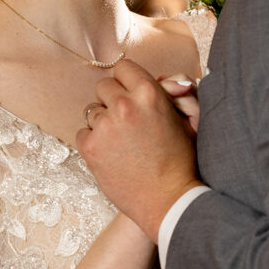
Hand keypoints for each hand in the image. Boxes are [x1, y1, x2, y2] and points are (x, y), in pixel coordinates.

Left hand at [76, 59, 201, 241]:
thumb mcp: (186, 120)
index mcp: (149, 93)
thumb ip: (175, 92)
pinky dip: (93, 141)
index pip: (123, 67)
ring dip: (104, 122)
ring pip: (92, 110)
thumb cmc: (181, 161)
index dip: (127, 81)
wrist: (167, 200)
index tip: (130, 93)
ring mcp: (104, 126)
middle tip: (127, 120)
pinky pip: (82, 132)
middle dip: (113, 100)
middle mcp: (124, 105)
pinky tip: (112, 153)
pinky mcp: (89, 147)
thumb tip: (165, 77)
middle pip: (103, 86)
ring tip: (122, 141)